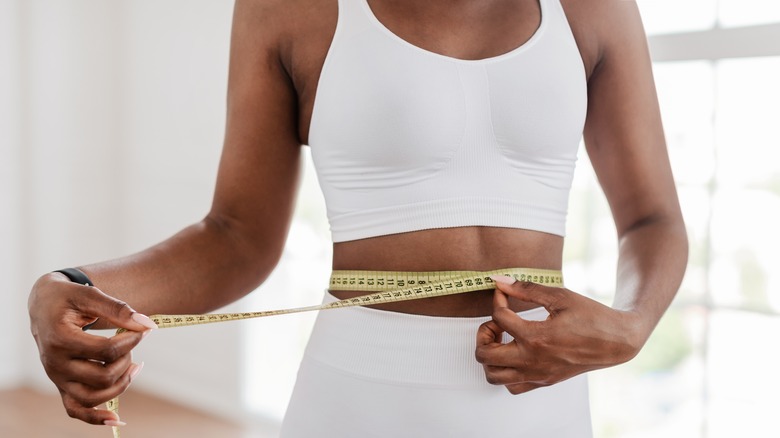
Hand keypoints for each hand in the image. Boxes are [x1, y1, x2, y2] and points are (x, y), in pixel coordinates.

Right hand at [28, 273, 156, 425]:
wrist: (43, 306)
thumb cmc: (68, 298)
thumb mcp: (90, 295)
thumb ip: (118, 309)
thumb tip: (148, 325)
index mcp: (60, 339)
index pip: (106, 351)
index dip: (132, 340)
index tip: (143, 329)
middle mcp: (55, 364)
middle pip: (102, 376)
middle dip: (127, 359)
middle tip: (132, 342)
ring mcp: (58, 378)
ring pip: (93, 397)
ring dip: (121, 384)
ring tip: (134, 365)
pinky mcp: (62, 385)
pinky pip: (76, 410)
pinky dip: (95, 418)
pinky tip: (117, 418)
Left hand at [475, 275, 644, 393]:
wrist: (616, 341)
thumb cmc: (591, 316)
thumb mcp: (560, 296)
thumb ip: (526, 289)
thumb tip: (499, 281)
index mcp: (536, 337)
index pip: (499, 317)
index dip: (497, 299)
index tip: (503, 293)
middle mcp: (533, 360)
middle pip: (484, 354)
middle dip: (483, 333)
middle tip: (497, 322)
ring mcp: (538, 374)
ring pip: (493, 375)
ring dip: (490, 356)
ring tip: (503, 339)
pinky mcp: (544, 381)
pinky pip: (512, 386)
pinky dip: (505, 372)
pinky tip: (515, 353)